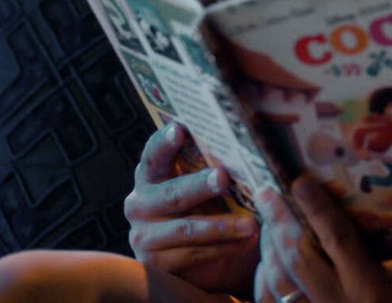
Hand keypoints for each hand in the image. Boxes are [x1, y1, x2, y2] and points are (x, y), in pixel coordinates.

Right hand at [124, 121, 260, 292]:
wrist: (205, 258)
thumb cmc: (209, 209)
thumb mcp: (209, 187)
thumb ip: (214, 168)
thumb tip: (247, 149)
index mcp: (151, 176)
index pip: (154, 155)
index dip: (165, 142)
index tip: (180, 129)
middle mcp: (140, 204)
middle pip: (172, 193)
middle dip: (200, 185)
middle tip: (223, 177)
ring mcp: (143, 235)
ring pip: (186, 228)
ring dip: (222, 226)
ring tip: (251, 223)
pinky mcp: (154, 263)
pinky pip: (192, 254)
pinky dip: (223, 247)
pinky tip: (246, 242)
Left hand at [257, 177, 391, 302]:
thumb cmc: (391, 297)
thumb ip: (363, 240)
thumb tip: (328, 200)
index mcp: (370, 286)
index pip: (339, 240)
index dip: (318, 209)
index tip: (300, 181)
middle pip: (300, 258)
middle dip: (280, 223)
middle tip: (267, 195)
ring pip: (279, 279)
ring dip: (270, 246)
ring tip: (268, 221)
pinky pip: (269, 299)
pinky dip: (265, 274)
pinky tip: (268, 257)